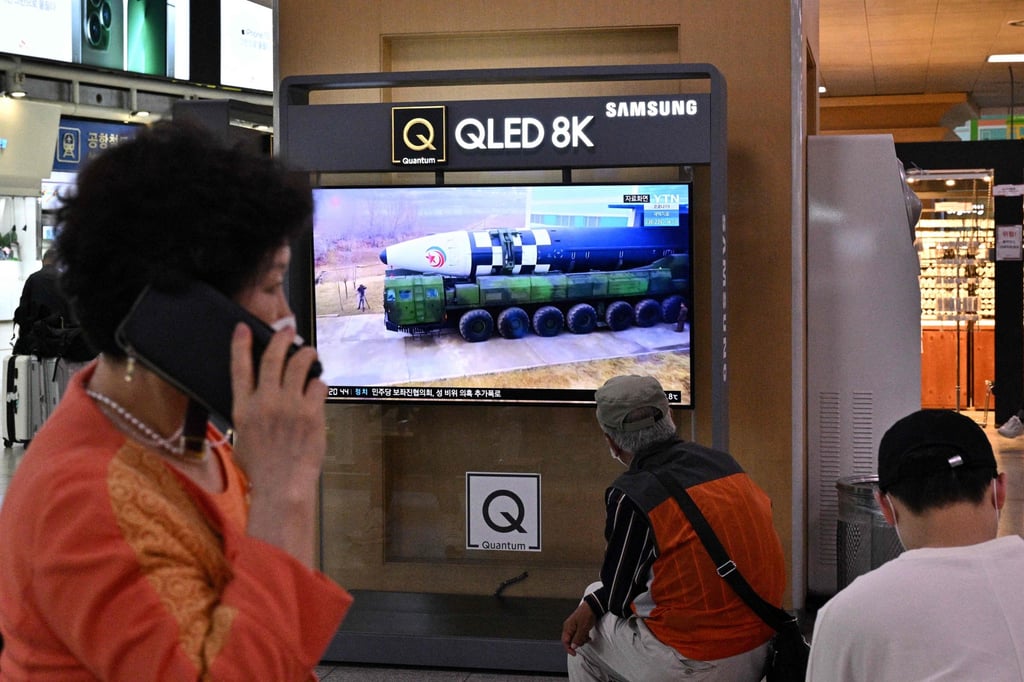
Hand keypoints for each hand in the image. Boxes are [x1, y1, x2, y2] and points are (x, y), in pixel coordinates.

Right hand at [229, 323, 327, 566]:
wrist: (282, 486)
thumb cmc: (261, 468)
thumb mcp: (242, 439)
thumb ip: (248, 415)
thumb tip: (258, 399)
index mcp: (243, 408)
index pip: (239, 367)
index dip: (241, 344)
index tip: (244, 328)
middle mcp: (264, 401)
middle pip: (273, 357)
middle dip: (282, 338)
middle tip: (288, 331)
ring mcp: (289, 405)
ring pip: (299, 365)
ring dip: (307, 354)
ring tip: (310, 353)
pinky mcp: (311, 412)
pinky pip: (318, 385)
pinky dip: (319, 383)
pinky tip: (318, 387)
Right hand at [561, 602, 595, 655]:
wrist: (593, 606)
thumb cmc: (587, 615)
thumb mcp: (583, 629)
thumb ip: (577, 638)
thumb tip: (573, 647)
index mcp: (568, 627)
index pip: (565, 641)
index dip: (569, 649)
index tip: (575, 653)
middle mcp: (569, 627)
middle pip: (571, 640)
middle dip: (578, 643)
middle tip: (584, 640)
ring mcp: (574, 626)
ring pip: (576, 638)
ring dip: (582, 640)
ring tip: (587, 636)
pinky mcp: (579, 626)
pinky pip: (579, 635)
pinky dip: (584, 637)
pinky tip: (588, 636)